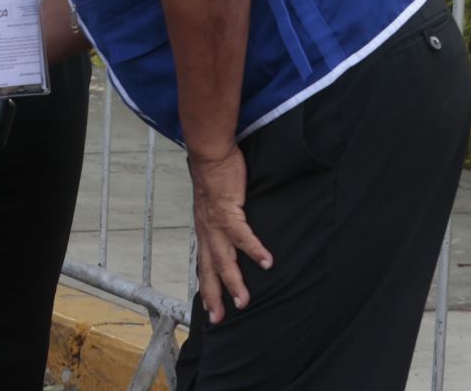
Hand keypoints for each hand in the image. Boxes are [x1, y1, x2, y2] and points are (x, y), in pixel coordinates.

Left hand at [187, 145, 273, 324]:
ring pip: (224, 258)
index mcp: (205, 230)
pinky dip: (254, 249)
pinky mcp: (228, 210)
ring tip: (244, 300)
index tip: (210, 308)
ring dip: (234, 281)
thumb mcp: (214, 205)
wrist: (209, 153)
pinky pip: (242, 234)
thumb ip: (221, 221)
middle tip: (220, 318)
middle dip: (215, 295)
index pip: (204, 264)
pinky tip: (266, 262)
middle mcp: (207, 230)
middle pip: (210, 268)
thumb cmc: (215, 176)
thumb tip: (232, 232)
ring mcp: (215, 222)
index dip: (206, 286)